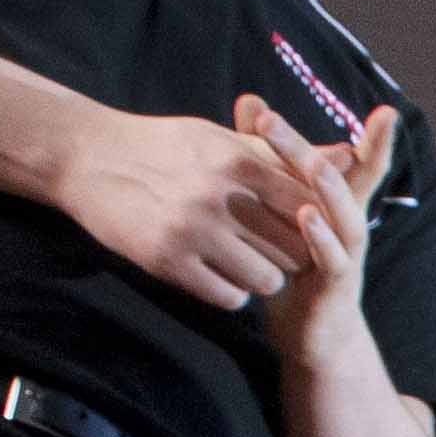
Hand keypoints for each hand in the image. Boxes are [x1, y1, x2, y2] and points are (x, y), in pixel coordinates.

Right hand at [47, 102, 328, 308]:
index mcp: (238, 163)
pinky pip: (228, 297)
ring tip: (247, 264)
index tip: (304, 227)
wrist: (87, 158)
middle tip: (277, 252)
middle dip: (293, 256)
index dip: (314, 223)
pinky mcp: (168, 261)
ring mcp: (193, 231)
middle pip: (294, 249)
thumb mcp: (220, 139)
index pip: (307, 206)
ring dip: (263, 278)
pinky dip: (232, 293)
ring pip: (266, 279)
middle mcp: (220, 198)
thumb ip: (282, 154)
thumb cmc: (163, 147)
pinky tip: (220, 276)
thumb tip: (348, 155)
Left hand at [233, 94, 396, 366]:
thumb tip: (250, 100)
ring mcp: (347, 255)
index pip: (360, 165)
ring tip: (308, 165)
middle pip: (338, 180)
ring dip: (326, 189)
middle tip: (269, 119)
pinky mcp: (336, 286)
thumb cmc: (293, 266)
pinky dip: (321, 236)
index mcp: (337, 205)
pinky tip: (306, 216)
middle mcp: (349, 225)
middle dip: (304, 147)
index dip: (377, 141)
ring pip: (343, 216)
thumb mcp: (278, 209)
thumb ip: (268, 156)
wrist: (311, 335)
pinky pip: (332, 258)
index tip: (388, 112)